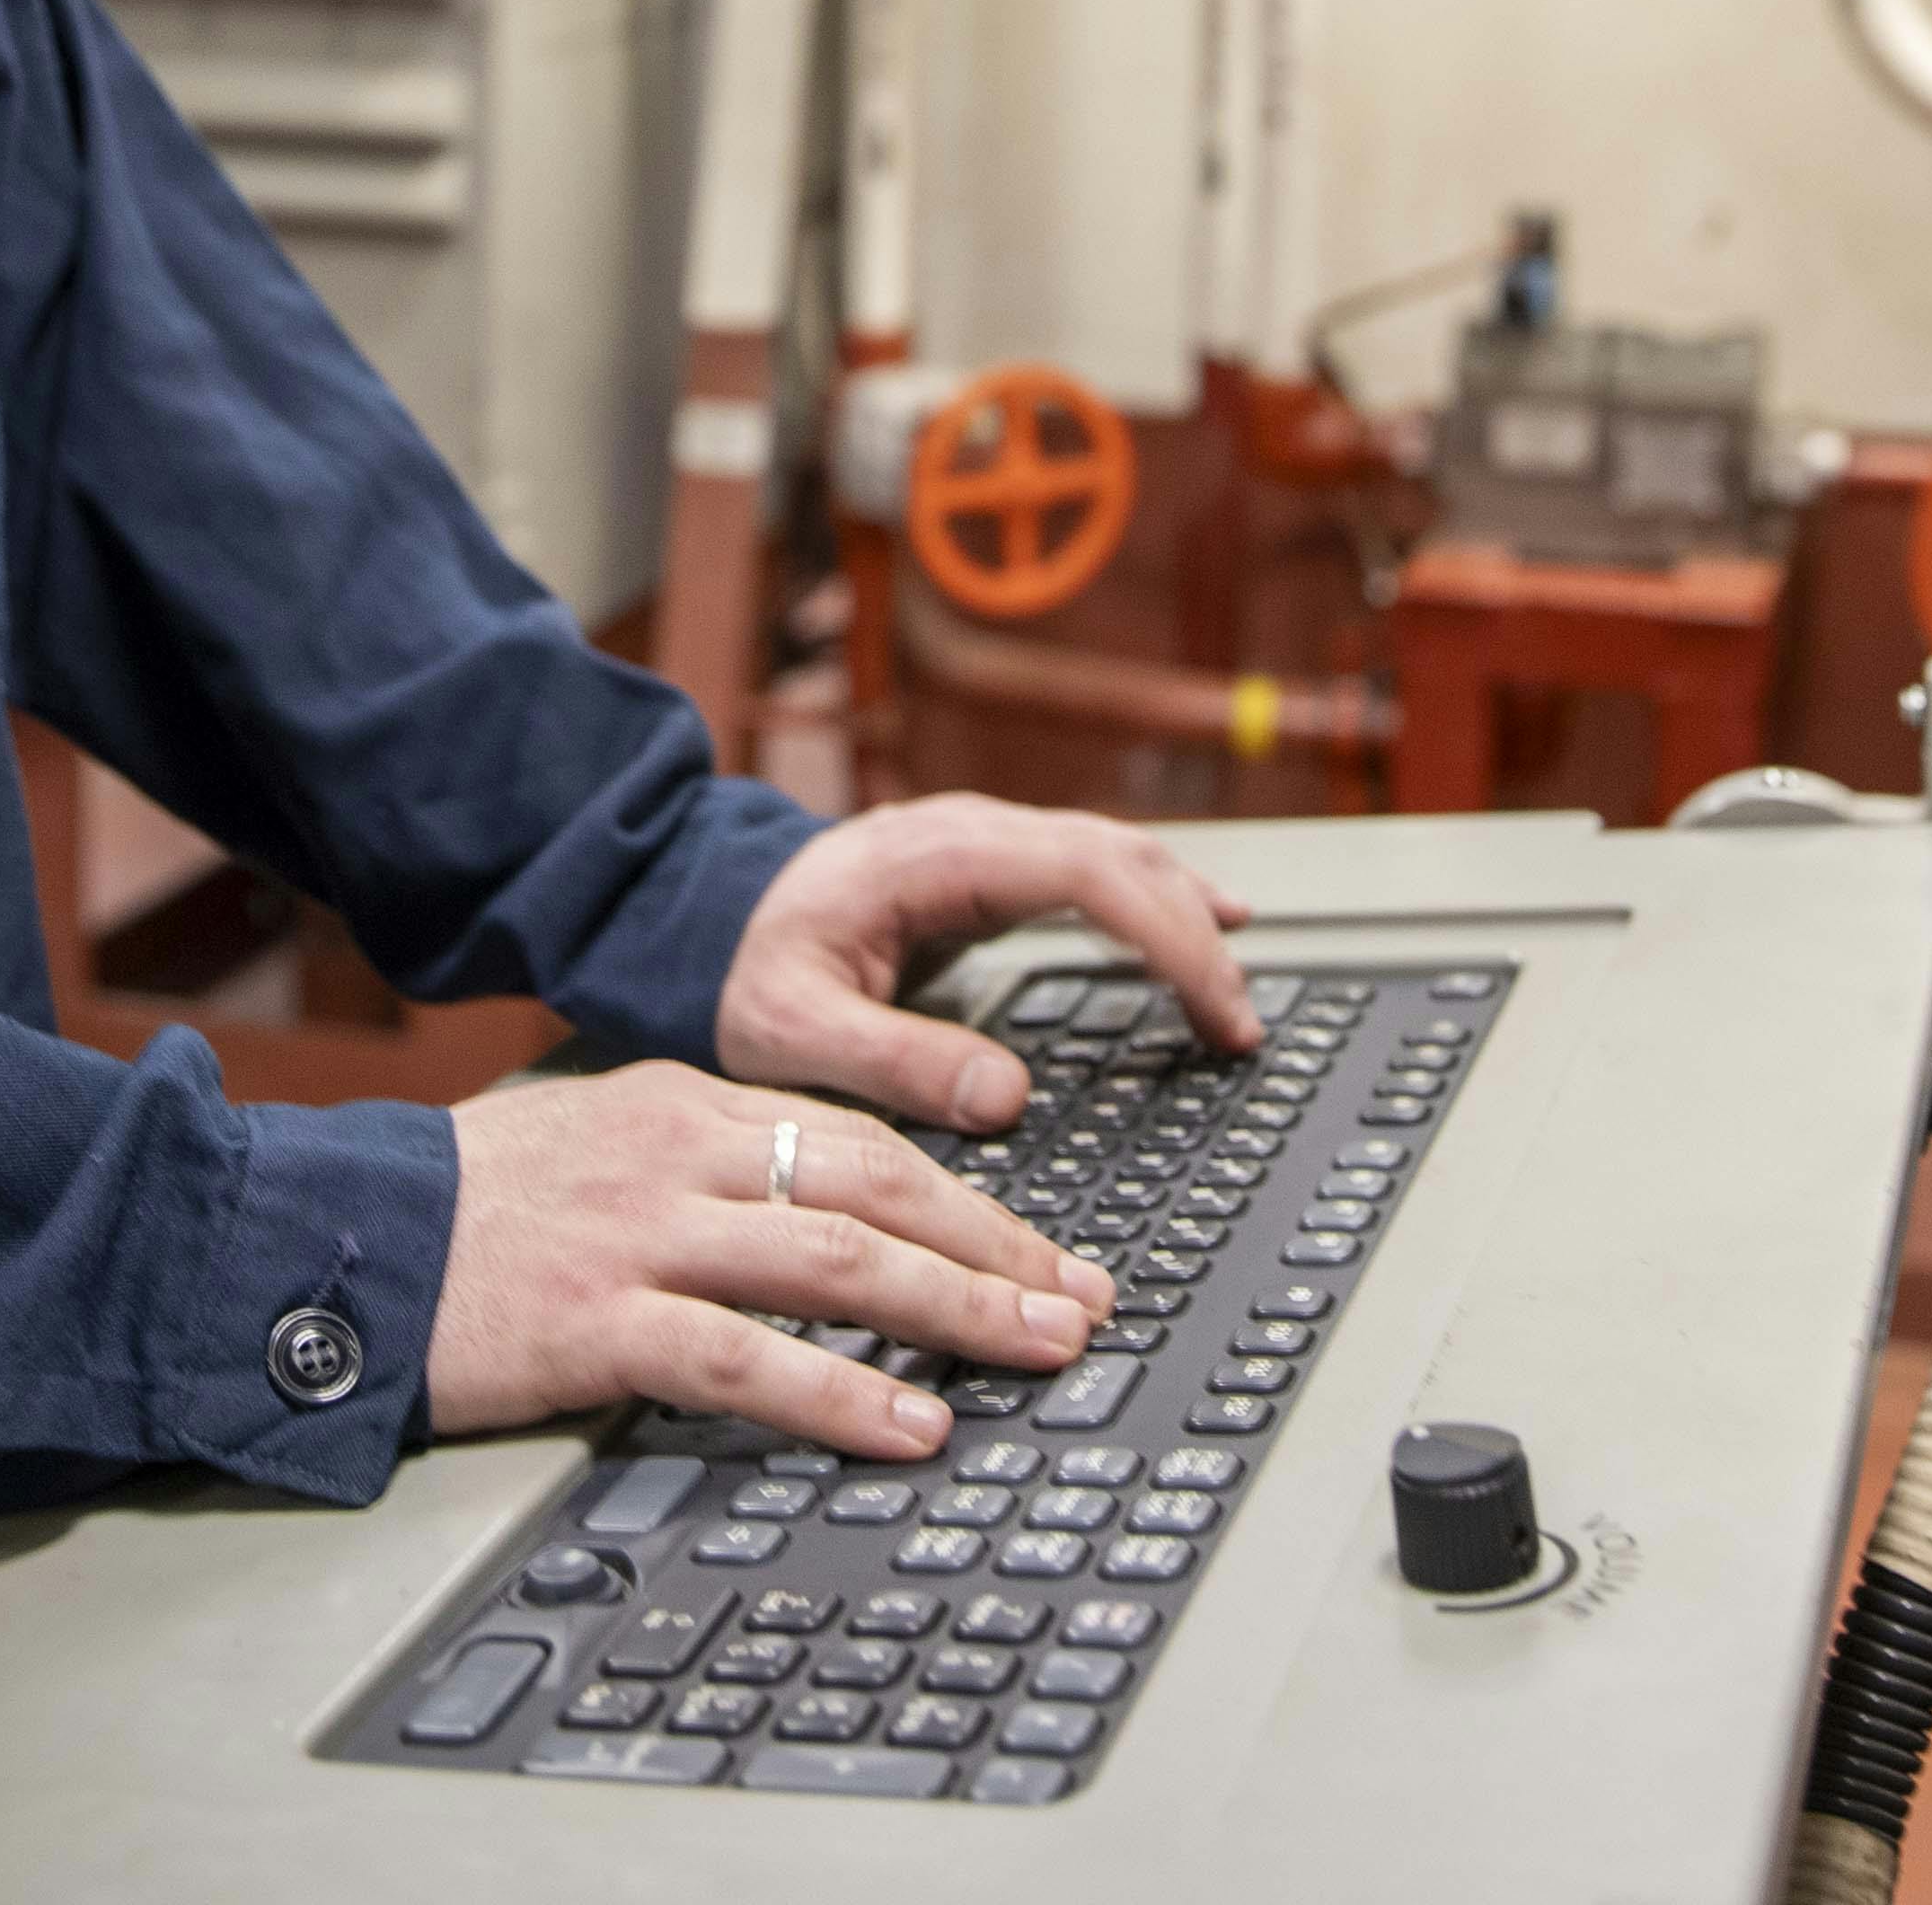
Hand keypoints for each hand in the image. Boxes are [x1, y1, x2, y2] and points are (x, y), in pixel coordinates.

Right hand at [430, 1065, 1122, 1460]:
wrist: (324, 1236)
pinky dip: (840, 1394)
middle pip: (877, 1185)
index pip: (861, 1141)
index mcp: (683, 1104)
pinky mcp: (594, 1321)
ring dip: (957, 1309)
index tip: (1045, 1254)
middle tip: (1087, 1302)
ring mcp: (637, 1235)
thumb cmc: (461, 1211)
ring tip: (1045, 1352)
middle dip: (998, 1249)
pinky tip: (912, 1425)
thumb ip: (698, 1169)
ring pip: (835, 1259)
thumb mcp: (593, 1148)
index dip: (969, 1201)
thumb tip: (812, 1213)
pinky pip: (744, 1359)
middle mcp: (677, 1153)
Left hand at [715, 793, 1256, 1132]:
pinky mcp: (983, 864)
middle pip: (1121, 858)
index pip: (1091, 875)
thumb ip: (893, 1060)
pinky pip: (1092, 867)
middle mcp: (971, 833)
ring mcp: (981, 842)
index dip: (1169, 938)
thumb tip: (1005, 1098)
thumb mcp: (791, 1030)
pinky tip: (1196, 923)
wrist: (691, 910)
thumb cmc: (737, 965)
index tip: (1215, 1011)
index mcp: (938, 857)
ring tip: (1237, 982)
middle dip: (1195, 936)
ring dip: (1185, 911)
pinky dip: (1153, 898)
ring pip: (1116, 852)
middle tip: (1240, 1027)